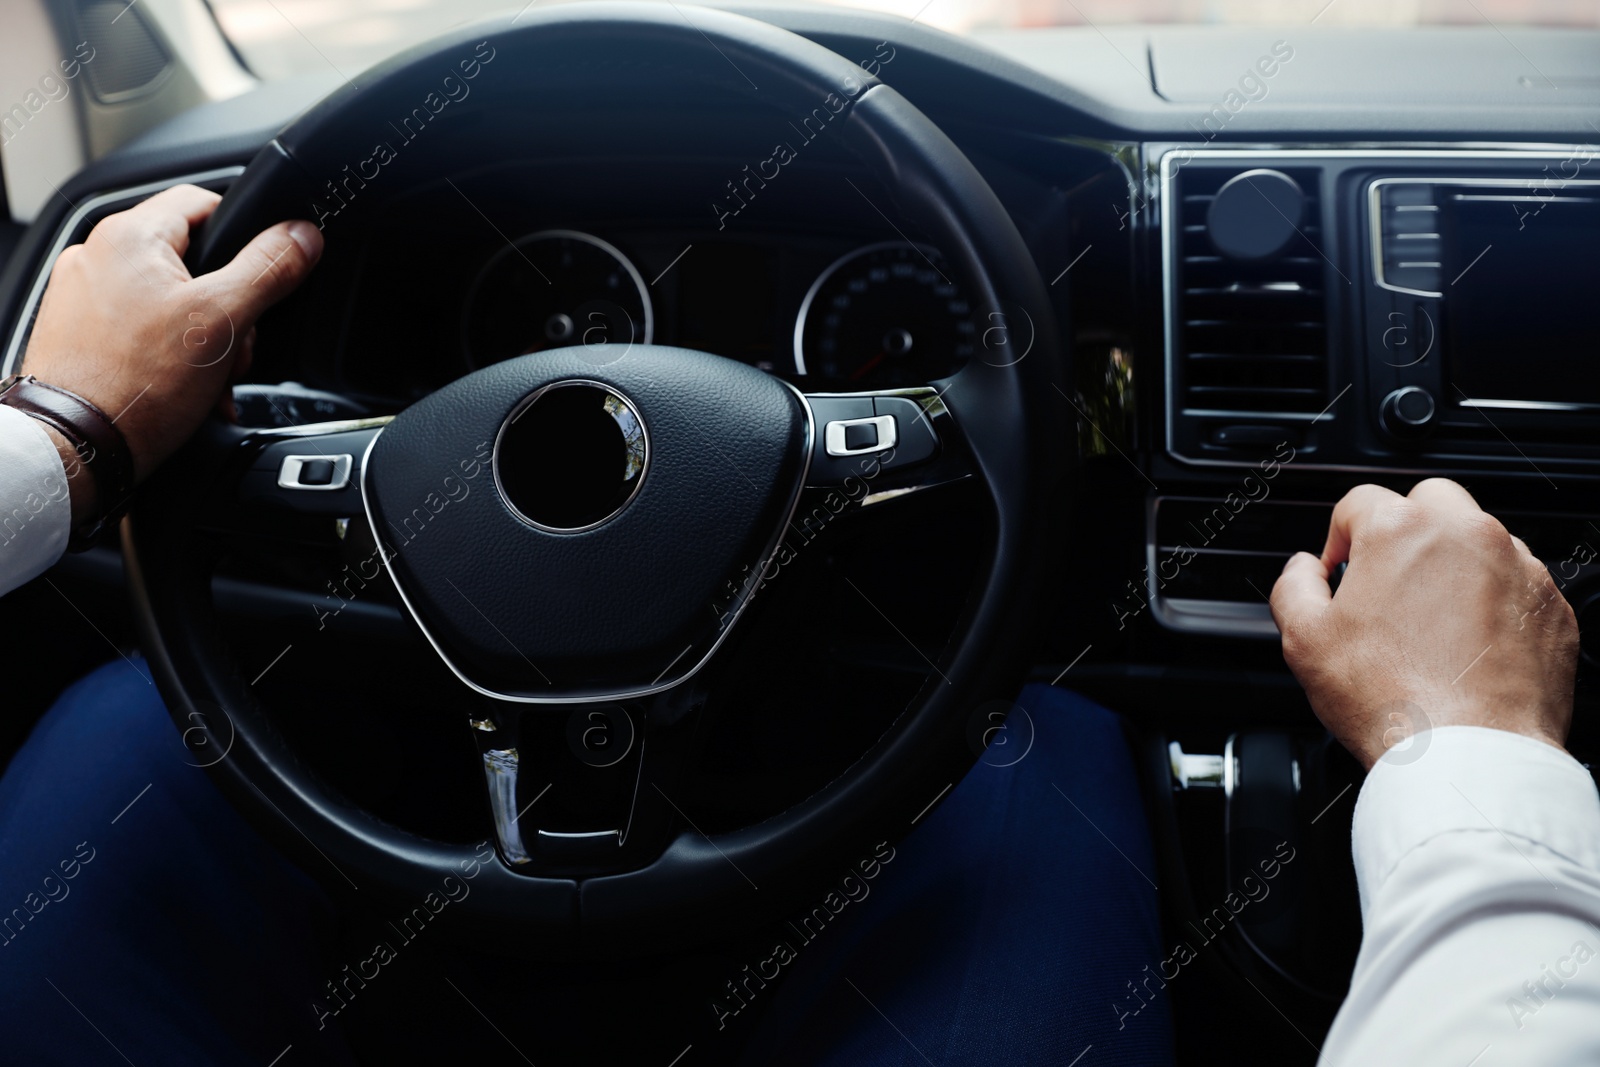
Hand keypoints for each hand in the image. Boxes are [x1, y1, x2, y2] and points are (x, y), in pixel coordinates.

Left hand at [21, 184, 321, 523]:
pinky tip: (187, 388)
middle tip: (235, 345)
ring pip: (171, 298)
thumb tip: (302, 235)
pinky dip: (174, 355)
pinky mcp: (80, 333)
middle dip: (229, 305)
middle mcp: (98, 255)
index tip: (266, 271)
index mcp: (129, 235)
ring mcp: (84, 295)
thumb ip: (268, 269)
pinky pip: (144, 329)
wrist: (79, 446)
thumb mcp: (222, 320)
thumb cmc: (135, 385)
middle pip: (193, 259)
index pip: (204, 201)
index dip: (247, 234)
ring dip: (206, 337)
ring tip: (210, 376)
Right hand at [1269, 478, 1578, 768]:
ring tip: (1430, 625)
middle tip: (1387, 584)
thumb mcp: (1303, 639)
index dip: (1339, 539)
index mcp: (1402, 530)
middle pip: (1428, 503)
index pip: (1359, 502)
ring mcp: (1519, 567)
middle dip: (1404, 533)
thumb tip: (1303, 569)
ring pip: (1478, 541)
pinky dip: (1492, 603)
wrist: (1471, 754)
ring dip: (1452, 566)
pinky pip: (1515, 585)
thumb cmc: (1393, 699)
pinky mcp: (1551, 606)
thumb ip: (1293, 585)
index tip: (1340, 575)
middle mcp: (1467, 535)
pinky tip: (1467, 647)